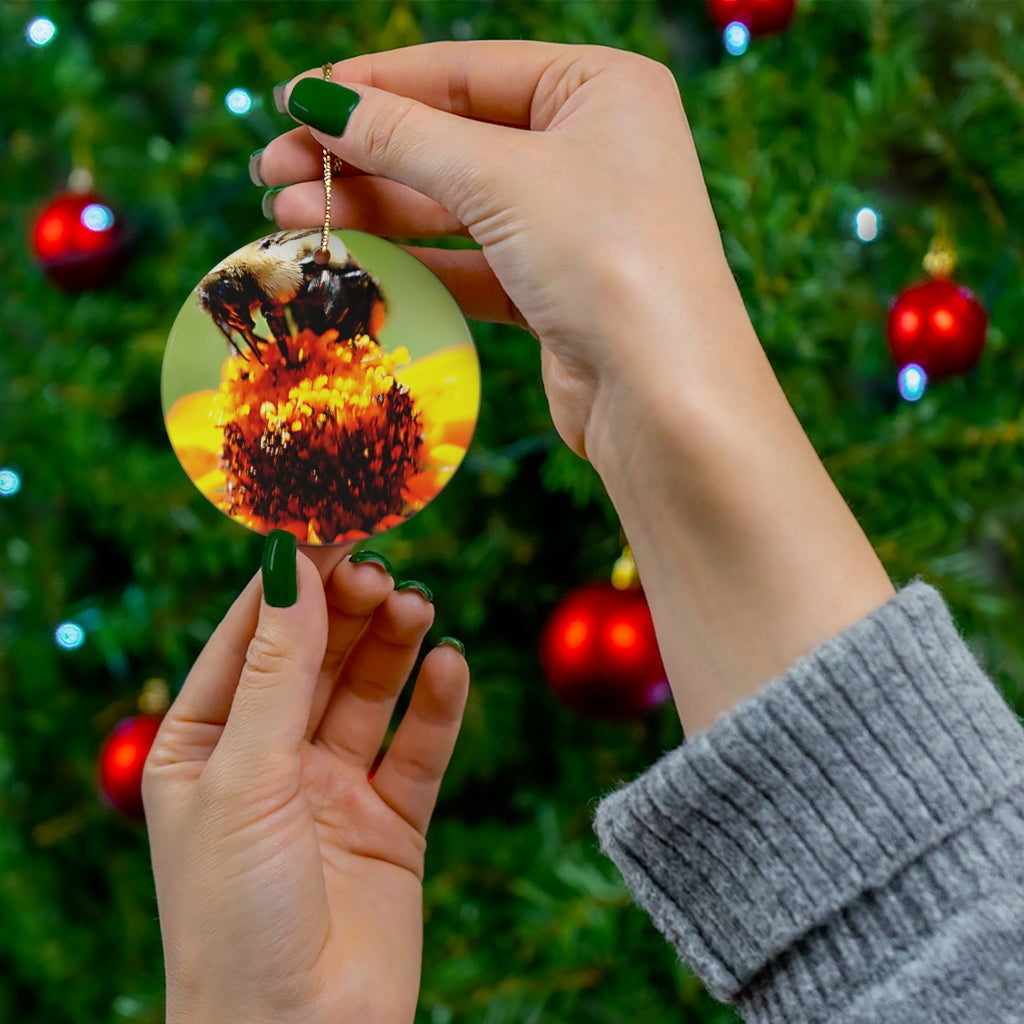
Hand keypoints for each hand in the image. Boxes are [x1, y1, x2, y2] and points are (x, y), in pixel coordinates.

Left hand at [143, 540, 468, 1023]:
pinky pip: (419, 747)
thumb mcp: (245, 776)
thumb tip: (292, 565)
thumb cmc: (234, 916)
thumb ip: (277, 669)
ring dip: (393, 645)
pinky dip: (437, 704)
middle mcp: (269, 758)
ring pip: (370, 691)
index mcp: (205, 744)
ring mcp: (332, 788)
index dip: (291, 579)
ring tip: (416, 607)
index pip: (251, 636)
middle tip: (382, 570)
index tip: (332, 523)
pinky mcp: (392, 821)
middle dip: (347, 609)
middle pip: (316, 655)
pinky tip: (450, 666)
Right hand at [256, 40, 739, 462]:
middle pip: (452, 138)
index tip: (294, 101)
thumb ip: (404, 137)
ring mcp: (574, 223)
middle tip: (273, 171)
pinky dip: (413, 262)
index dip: (373, 85)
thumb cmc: (607, 260)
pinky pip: (470, 262)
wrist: (665, 398)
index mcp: (600, 88)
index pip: (465, 71)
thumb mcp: (500, 178)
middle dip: (361, 155)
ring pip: (455, 205)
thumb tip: (317, 100)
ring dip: (374, 210)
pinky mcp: (555, 289)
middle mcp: (591, 148)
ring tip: (288, 216)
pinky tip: (349, 260)